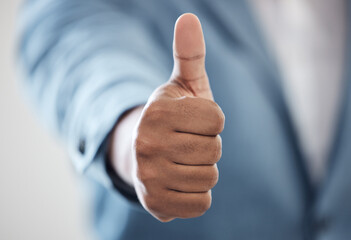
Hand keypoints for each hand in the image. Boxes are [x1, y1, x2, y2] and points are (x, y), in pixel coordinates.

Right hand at [132, 13, 224, 221]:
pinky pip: (201, 203)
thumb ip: (189, 54)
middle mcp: (146, 144)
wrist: (142, 153)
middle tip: (185, 143)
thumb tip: (189, 18)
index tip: (193, 121)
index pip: (217, 120)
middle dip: (207, 146)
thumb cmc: (171, 118)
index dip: (211, 121)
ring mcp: (148, 177)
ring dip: (202, 170)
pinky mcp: (154, 204)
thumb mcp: (181, 85)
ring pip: (209, 178)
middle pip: (214, 151)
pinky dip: (196, 194)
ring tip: (181, 162)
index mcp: (156, 111)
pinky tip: (179, 183)